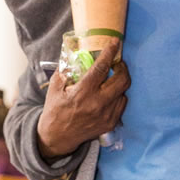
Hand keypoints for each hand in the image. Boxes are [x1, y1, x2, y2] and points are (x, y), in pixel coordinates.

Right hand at [36, 41, 130, 159]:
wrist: (58, 137)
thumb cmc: (55, 111)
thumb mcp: (55, 89)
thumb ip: (65, 71)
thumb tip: (75, 55)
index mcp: (83, 92)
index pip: (101, 68)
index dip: (110, 53)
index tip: (115, 42)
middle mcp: (98, 103)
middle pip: (122, 80)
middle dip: (122, 67)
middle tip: (117, 63)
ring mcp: (107, 115)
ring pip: (123, 92)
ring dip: (119, 83)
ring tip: (111, 80)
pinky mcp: (111, 123)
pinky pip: (122, 104)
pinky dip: (118, 96)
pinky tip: (109, 94)